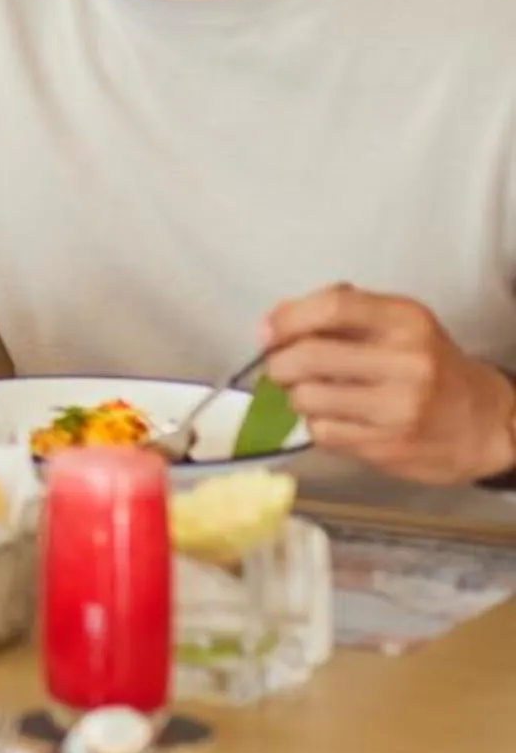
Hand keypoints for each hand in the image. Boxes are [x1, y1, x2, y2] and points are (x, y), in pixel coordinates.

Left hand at [261, 285, 515, 485]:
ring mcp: (398, 408)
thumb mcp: (398, 325)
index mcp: (406, 321)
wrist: (485, 423)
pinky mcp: (388, 446)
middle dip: (278, 363)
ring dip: (296, 396)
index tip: (267, 332)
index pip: (333, 307)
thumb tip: (274, 319)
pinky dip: (317, 424)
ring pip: (307, 398)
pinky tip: (338, 419)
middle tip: (280, 368)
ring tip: (313, 393)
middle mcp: (406, 362)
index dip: (287, 319)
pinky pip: (322, 432)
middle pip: (308, 356)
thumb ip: (341, 312)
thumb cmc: (430, 367)